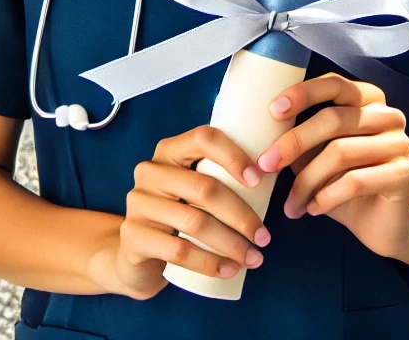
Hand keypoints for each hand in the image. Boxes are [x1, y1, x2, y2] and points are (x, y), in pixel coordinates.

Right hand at [107, 125, 272, 299]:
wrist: (133, 254)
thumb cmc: (177, 215)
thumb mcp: (191, 188)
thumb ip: (219, 176)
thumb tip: (275, 172)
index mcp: (169, 151)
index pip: (203, 138)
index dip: (235, 155)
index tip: (260, 180)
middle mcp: (149, 171)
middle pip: (205, 188)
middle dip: (242, 215)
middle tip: (264, 237)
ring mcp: (138, 204)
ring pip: (195, 222)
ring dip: (231, 244)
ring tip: (253, 258)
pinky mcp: (133, 237)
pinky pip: (178, 250)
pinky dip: (209, 263)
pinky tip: (228, 270)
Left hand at [256, 73, 408, 259]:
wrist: (380, 225)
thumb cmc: (343, 184)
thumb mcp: (317, 156)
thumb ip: (300, 138)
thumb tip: (261, 129)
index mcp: (368, 100)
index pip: (335, 85)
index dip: (303, 94)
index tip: (273, 111)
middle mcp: (388, 116)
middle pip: (333, 119)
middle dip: (293, 143)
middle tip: (265, 166)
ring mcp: (400, 144)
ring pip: (340, 152)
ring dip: (306, 182)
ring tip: (290, 204)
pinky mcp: (405, 174)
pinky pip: (355, 181)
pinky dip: (326, 197)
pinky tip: (312, 209)